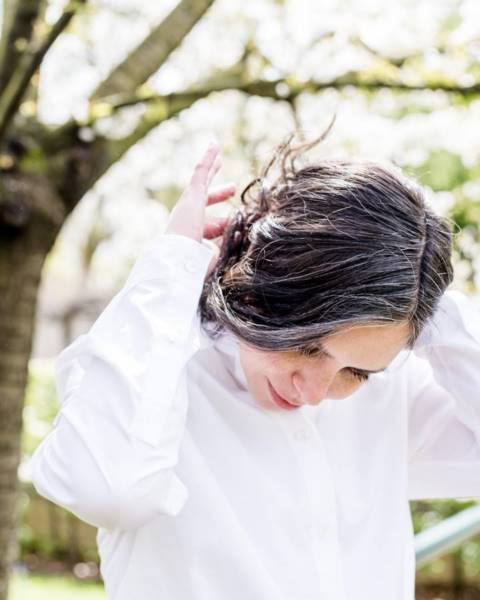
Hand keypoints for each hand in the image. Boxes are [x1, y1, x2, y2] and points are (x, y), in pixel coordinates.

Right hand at [166, 141, 235, 276]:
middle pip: (205, 202)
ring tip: (219, 157)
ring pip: (201, 182)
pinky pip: (201, 171)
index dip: (224, 223)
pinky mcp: (191, 195)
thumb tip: (242, 238)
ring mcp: (189, 206)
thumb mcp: (217, 257)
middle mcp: (189, 220)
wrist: (178, 260)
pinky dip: (208, 157)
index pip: (212, 226)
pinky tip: (215, 145)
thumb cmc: (196, 266)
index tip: (235, 219)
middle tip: (232, 188)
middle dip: (219, 195)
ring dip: (211, 169)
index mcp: (194, 236)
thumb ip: (227, 247)